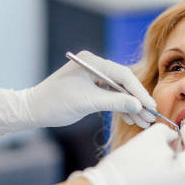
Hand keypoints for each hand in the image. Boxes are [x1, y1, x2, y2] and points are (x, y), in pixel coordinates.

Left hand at [0, 51, 155, 134]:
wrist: (34, 110)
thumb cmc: (56, 102)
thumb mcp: (87, 102)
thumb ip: (114, 102)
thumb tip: (138, 105)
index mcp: (92, 62)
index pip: (123, 75)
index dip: (139, 91)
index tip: (150, 105)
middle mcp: (95, 67)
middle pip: (124, 84)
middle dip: (137, 101)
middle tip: (151, 116)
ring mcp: (94, 78)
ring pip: (119, 92)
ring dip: (131, 107)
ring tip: (143, 122)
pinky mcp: (92, 90)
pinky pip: (111, 98)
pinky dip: (121, 109)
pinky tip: (131, 119)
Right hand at [72, 123, 184, 184]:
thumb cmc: (128, 163)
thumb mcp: (151, 135)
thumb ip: (168, 132)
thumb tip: (172, 138)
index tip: (184, 127)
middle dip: (182, 149)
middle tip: (172, 138)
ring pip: (179, 177)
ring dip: (172, 164)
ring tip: (157, 153)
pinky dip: (164, 177)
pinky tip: (150, 170)